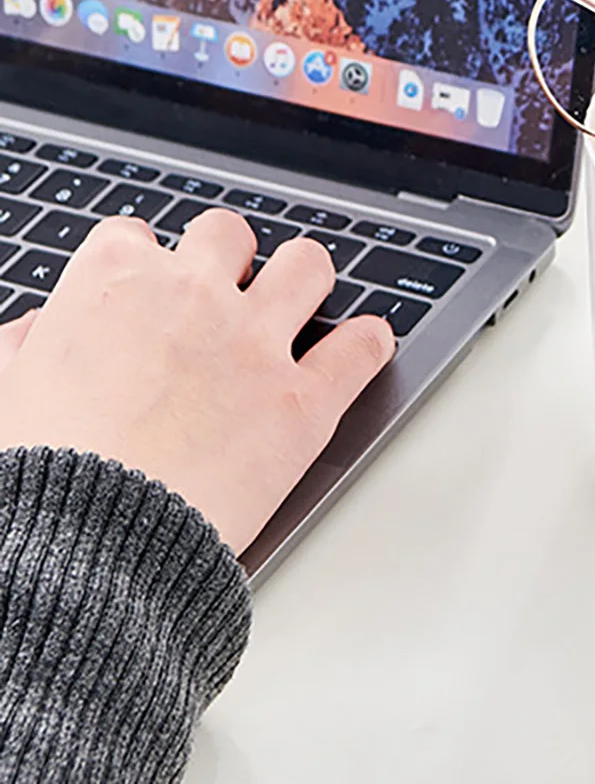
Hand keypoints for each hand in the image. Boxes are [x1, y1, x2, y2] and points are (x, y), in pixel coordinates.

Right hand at [0, 210, 394, 553]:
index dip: (139, 266)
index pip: (133, 239)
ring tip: (300, 298)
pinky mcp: (302, 400)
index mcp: (114, 284)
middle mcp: (193, 296)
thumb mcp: (4, 394)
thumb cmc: (38, 478)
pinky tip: (367, 342)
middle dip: (224, 259)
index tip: (143, 288)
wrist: (83, 548)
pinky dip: (369, 342)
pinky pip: (360, 348)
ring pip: (306, 267)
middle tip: (221, 291)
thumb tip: (36, 331)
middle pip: (227, 235)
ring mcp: (255, 343)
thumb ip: (25, 348)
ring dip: (304, 279)